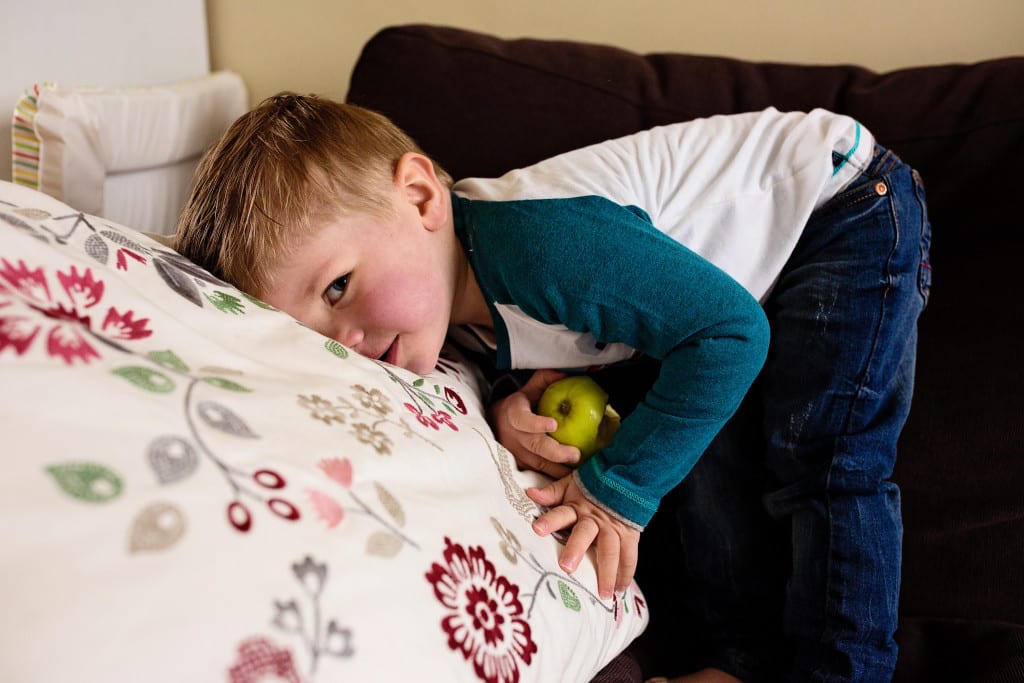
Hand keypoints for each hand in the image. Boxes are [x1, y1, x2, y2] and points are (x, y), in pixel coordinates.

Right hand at [489, 369, 580, 478]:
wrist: (495, 424)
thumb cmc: (519, 405)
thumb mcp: (528, 389)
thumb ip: (545, 379)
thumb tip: (565, 374)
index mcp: (514, 415)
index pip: (523, 420)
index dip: (537, 424)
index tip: (554, 424)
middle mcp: (513, 436)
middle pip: (534, 447)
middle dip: (556, 453)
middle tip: (576, 454)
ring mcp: (516, 454)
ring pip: (538, 465)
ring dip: (559, 469)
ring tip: (579, 469)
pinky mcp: (520, 467)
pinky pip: (539, 474)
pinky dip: (555, 477)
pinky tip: (571, 477)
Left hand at [527, 474, 639, 600]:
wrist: (626, 480)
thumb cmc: (592, 488)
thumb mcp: (570, 486)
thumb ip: (552, 493)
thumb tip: (530, 493)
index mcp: (577, 507)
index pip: (561, 513)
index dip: (550, 521)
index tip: (537, 529)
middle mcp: (595, 519)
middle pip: (585, 534)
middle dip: (576, 550)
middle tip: (567, 567)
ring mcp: (613, 528)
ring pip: (610, 550)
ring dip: (607, 572)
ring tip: (603, 593)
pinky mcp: (630, 535)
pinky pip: (629, 555)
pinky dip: (626, 573)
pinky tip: (620, 590)